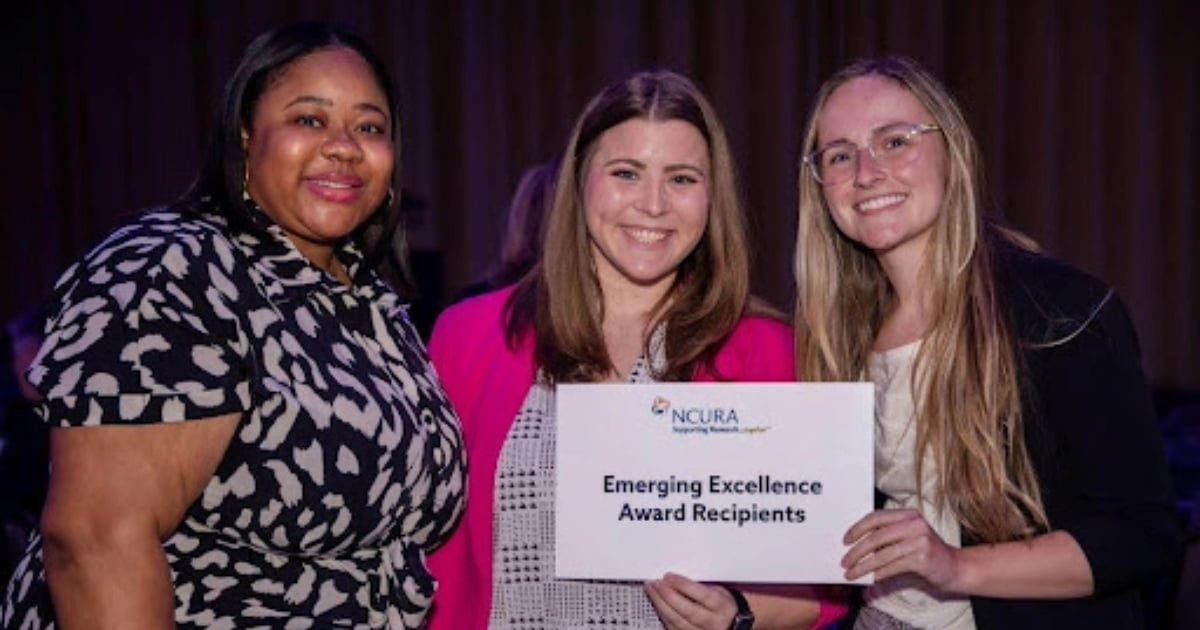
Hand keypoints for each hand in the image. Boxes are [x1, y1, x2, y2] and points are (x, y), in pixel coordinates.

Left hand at [644, 572, 736, 629]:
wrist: (731, 624)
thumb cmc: (721, 605)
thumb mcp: (718, 590)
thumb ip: (700, 586)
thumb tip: (675, 579)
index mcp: (723, 607)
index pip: (703, 596)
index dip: (684, 586)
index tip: (669, 576)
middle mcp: (714, 623)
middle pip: (688, 611)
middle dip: (668, 596)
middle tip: (655, 583)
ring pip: (678, 622)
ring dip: (661, 605)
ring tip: (652, 591)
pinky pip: (674, 629)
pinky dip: (663, 616)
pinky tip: (657, 605)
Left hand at [842, 508, 961, 590]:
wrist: (956, 568)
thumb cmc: (927, 554)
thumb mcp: (907, 539)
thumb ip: (886, 539)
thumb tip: (855, 548)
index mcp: (908, 515)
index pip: (876, 517)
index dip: (858, 528)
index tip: (845, 540)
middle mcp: (915, 524)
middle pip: (877, 536)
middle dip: (857, 550)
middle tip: (845, 561)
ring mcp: (920, 540)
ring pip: (883, 553)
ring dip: (864, 565)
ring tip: (852, 573)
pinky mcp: (923, 557)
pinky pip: (894, 566)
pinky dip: (879, 573)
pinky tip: (871, 579)